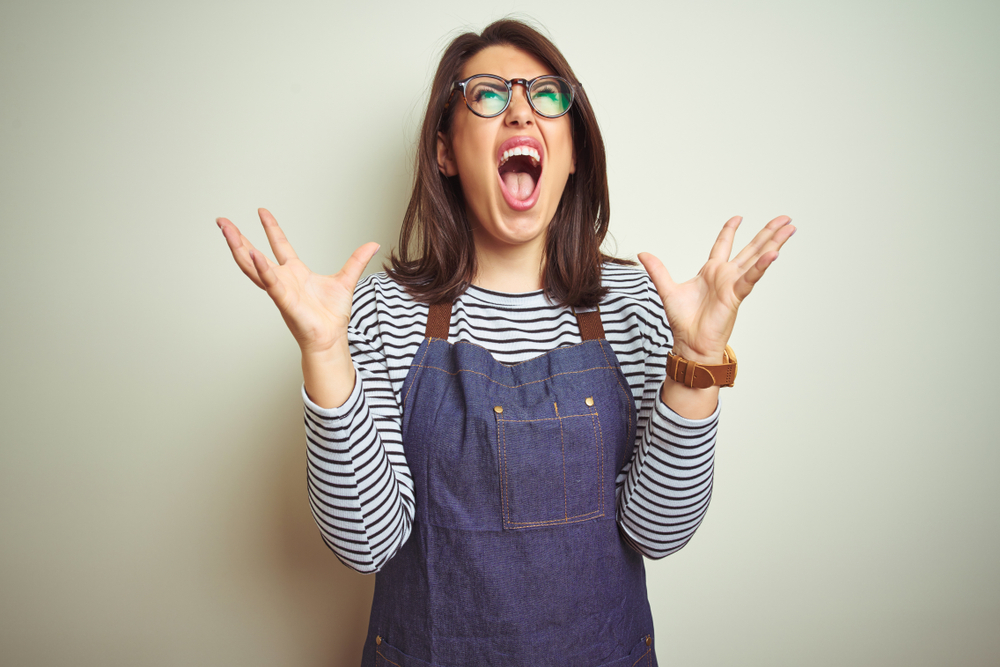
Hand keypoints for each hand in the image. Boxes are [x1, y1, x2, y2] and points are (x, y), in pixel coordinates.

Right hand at [216, 208, 379, 355]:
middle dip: (238, 238)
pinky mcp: (285, 302)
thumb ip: (356, 261)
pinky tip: (252, 254)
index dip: (271, 228)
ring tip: (227, 232)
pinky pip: (271, 283)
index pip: (279, 245)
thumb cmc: (332, 316)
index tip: (261, 211)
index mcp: (295, 273)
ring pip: (253, 267)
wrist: (332, 338)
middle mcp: (283, 280)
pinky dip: (262, 269)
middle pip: (254, 254)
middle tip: (222, 221)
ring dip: (240, 249)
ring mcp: (281, 290)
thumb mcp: (346, 280)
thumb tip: (373, 244)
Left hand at [638, 215, 794, 364]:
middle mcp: (726, 275)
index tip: (739, 217)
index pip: (723, 244)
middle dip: (767, 232)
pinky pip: (750, 278)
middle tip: (784, 219)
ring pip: (757, 259)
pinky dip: (762, 266)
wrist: (690, 342)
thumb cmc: (683, 321)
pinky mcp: (736, 295)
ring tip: (789, 228)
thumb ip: (657, 269)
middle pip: (750, 248)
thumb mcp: (667, 289)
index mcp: (711, 271)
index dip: (730, 230)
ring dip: (774, 243)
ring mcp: (733, 284)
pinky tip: (773, 253)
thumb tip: (642, 254)